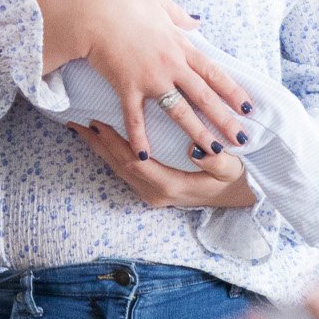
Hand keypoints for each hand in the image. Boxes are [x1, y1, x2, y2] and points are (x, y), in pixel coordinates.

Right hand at [35, 0, 253, 160]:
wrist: (94, 12)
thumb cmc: (123, 2)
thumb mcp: (158, 0)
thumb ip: (179, 15)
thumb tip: (196, 21)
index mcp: (180, 46)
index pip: (214, 73)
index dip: (233, 91)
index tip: (248, 107)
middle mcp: (171, 66)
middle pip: (204, 97)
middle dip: (224, 119)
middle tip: (241, 138)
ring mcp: (150, 79)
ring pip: (179, 111)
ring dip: (196, 132)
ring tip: (212, 151)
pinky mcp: (127, 87)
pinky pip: (135, 117)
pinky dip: (139, 137)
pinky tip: (145, 156)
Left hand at [68, 120, 255, 208]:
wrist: (240, 196)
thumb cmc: (235, 178)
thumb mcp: (232, 169)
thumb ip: (216, 161)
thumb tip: (198, 149)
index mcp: (171, 186)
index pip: (135, 163)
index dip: (115, 143)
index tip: (99, 122)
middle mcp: (156, 193)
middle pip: (119, 166)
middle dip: (98, 144)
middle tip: (79, 122)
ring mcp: (152, 193)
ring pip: (119, 169)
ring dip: (100, 149)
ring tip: (81, 128)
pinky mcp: (152, 188)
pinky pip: (125, 170)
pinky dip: (110, 154)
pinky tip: (99, 140)